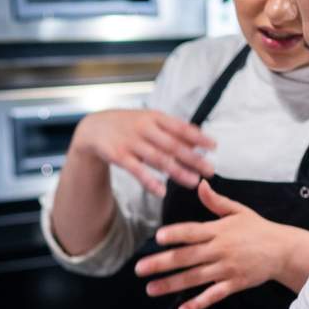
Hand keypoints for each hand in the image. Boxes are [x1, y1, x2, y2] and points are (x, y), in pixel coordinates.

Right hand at [70, 109, 215, 196]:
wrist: (94, 128)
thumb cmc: (127, 125)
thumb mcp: (148, 119)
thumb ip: (171, 130)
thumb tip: (199, 140)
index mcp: (154, 117)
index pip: (180, 127)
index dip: (198, 137)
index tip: (214, 146)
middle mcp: (144, 128)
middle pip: (173, 145)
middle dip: (193, 158)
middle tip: (210, 170)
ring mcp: (131, 143)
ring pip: (158, 159)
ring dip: (177, 171)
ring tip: (194, 182)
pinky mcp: (119, 156)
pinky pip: (137, 171)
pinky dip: (149, 181)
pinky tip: (161, 191)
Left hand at [135, 181, 299, 308]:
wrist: (284, 250)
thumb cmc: (258, 228)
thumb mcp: (238, 211)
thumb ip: (216, 201)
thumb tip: (200, 184)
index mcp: (219, 230)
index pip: (193, 231)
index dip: (175, 234)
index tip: (157, 238)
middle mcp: (220, 250)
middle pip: (187, 257)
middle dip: (162, 263)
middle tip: (140, 269)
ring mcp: (227, 268)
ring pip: (195, 278)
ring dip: (172, 284)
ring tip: (150, 289)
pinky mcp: (234, 284)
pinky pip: (213, 296)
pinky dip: (198, 303)